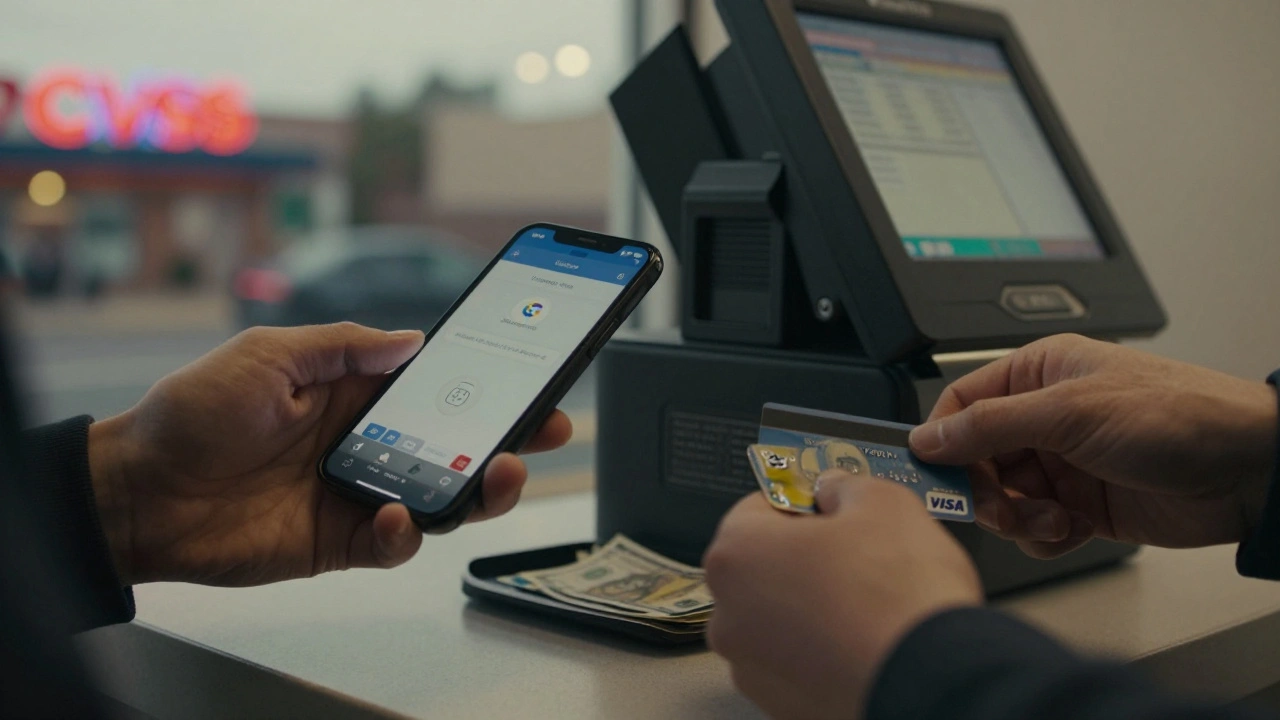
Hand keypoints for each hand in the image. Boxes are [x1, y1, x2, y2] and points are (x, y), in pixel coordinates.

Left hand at [88, 323, 571, 585]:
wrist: (139, 493)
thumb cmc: (193, 414)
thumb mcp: (268, 354)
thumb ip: (344, 346)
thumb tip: (413, 341)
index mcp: (356, 393)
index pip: (439, 387)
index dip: (487, 385)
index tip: (530, 379)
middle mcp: (368, 443)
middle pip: (457, 445)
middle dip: (509, 438)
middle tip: (545, 430)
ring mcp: (359, 493)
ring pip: (442, 497)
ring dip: (479, 489)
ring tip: (498, 475)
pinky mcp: (341, 541)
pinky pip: (395, 544)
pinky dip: (407, 533)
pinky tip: (398, 516)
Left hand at [704, 472, 980, 719]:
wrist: (931, 683)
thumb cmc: (899, 599)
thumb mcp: (883, 503)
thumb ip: (845, 486)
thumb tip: (834, 489)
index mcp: (737, 555)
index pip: (757, 507)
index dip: (803, 502)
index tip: (831, 509)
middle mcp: (729, 616)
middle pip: (765, 566)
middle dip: (806, 557)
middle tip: (858, 555)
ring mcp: (751, 667)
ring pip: (780, 619)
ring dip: (814, 607)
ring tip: (868, 605)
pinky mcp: (781, 706)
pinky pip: (798, 663)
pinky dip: (824, 650)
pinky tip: (863, 641)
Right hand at [910, 334, 1277, 557]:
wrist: (1250, 471)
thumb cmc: (1180, 417)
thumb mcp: (1072, 412)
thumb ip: (991, 425)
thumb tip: (930, 436)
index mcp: (1039, 373)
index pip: (963, 404)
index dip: (942, 439)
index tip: (930, 472)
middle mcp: (1047, 416)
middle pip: (977, 458)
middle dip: (984, 490)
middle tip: (996, 510)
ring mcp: (1065, 463)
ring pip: (1004, 498)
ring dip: (1019, 518)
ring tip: (1052, 520)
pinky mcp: (1083, 505)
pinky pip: (1036, 526)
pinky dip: (1045, 535)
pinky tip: (1073, 528)